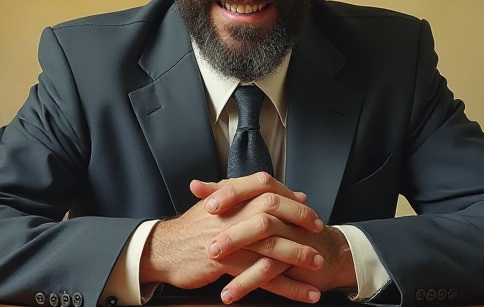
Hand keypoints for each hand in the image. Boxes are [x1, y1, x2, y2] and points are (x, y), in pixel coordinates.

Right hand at [140, 173, 324, 302]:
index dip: (292, 200)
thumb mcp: (218, 203)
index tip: (309, 212)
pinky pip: (263, 276)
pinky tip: (304, 293)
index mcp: (231, 197)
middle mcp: (232, 214)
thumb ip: (250, 195)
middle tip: (319, 234)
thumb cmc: (193, 229)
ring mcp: (229, 239)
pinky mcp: (226, 264)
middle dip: (300, 225)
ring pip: (272, 246)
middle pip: (274, 215)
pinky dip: (287, 286)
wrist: (164, 250)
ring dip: (298, 256)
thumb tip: (287, 191)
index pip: (268, 189)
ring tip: (317, 265)